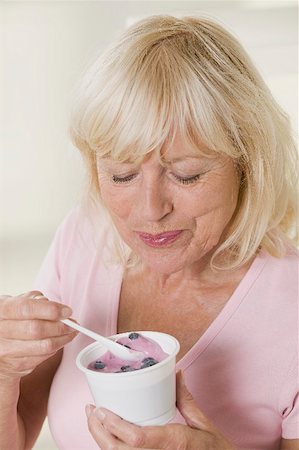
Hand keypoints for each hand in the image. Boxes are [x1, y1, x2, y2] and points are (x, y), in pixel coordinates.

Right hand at [0, 291, 76, 380]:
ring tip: (71, 332)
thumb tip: (52, 305)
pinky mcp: (16, 366)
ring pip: (43, 346)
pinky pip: (43, 357)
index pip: (26, 309)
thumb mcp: (16, 303)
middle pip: (37, 329)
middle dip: (61, 326)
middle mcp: (0, 332)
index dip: (50, 310)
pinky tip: (58, 341)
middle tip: (73, 323)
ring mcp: (6, 351)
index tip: (67, 311)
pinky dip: (55, 348)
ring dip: (63, 339)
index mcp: (1, 311)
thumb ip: (33, 300)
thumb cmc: (10, 320)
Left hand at [85, 371, 234, 448]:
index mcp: (173, 443)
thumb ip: (186, 399)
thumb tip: (176, 373)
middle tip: (91, 410)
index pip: (135, 439)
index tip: (100, 409)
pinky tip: (107, 435)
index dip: (113, 426)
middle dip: (97, 432)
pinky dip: (111, 448)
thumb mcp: (203, 424)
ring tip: (94, 420)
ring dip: (100, 440)